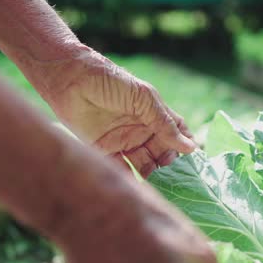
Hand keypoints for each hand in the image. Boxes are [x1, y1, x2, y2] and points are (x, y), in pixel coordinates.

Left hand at [40, 45, 196, 176]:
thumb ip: (165, 123)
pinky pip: (121, 167)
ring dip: (150, 171)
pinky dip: (129, 176)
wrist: (71, 80)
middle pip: (161, 151)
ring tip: (153, 176)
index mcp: (153, 113)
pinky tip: (136, 181)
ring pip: (143, 162)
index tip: (191, 156)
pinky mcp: (104, 150)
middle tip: (167, 166)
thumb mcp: (143, 99)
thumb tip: (190, 147)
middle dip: (167, 161)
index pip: (176, 131)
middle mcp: (140, 128)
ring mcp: (123, 140)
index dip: (184, 143)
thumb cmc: (111, 81)